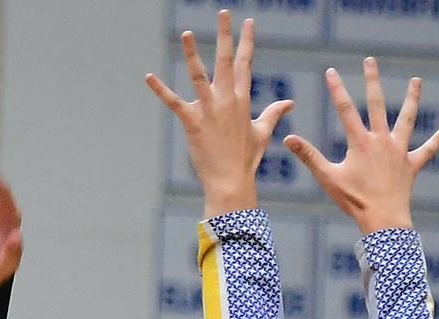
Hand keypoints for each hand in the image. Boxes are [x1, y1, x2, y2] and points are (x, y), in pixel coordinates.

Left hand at [145, 11, 291, 217]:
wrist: (231, 182)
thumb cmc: (246, 160)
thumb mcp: (263, 133)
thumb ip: (274, 113)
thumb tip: (289, 103)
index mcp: (243, 100)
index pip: (245, 64)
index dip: (247, 42)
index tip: (248, 22)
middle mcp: (227, 100)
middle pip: (226, 61)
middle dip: (225, 35)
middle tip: (223, 12)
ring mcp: (209, 110)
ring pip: (199, 76)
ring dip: (192, 54)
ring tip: (186, 33)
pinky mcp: (192, 123)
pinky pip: (174, 102)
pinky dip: (160, 90)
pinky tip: (148, 77)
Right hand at [282, 60, 438, 232]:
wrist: (383, 219)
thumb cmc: (354, 201)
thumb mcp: (328, 178)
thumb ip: (309, 156)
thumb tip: (287, 139)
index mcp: (360, 142)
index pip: (345, 109)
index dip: (337, 89)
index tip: (332, 71)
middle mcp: (381, 140)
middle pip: (377, 104)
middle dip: (372, 80)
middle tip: (370, 61)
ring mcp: (399, 151)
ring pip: (407, 119)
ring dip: (412, 99)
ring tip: (417, 81)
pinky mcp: (412, 165)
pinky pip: (427, 150)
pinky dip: (437, 140)